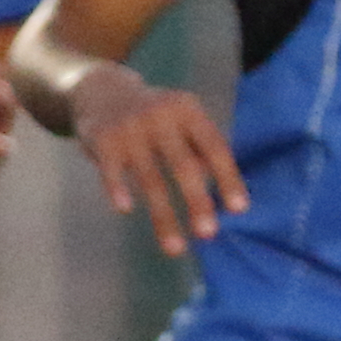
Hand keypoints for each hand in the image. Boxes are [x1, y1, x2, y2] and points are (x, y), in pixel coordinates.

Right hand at [75, 70, 247, 251]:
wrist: (102, 91)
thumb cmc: (155, 117)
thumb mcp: (182, 120)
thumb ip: (201, 150)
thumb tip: (223, 194)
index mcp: (188, 110)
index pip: (214, 146)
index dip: (228, 178)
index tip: (238, 209)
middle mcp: (160, 116)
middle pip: (182, 166)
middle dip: (197, 201)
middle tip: (208, 234)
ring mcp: (130, 128)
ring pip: (150, 180)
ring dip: (163, 217)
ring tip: (175, 248)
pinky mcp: (103, 140)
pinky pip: (112, 172)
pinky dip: (117, 190)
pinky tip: (125, 210)